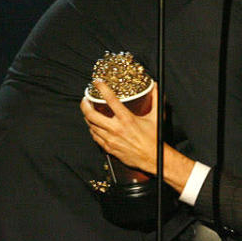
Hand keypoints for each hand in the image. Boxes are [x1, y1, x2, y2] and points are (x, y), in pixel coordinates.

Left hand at [80, 81, 195, 192]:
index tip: (97, 82)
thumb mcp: (156, 117)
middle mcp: (116, 128)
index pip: (110, 99)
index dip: (101, 88)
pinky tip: (94, 126)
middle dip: (85, 104)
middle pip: (91, 114)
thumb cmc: (154, 139)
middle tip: (85, 99)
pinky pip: (95, 137)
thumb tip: (155, 86)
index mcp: (126, 119)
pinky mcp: (109, 148)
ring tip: (87, 111)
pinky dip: (93, 129)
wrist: (153, 159)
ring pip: (91, 126)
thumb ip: (155, 99)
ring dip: (87, 117)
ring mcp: (111, 139)